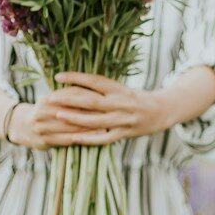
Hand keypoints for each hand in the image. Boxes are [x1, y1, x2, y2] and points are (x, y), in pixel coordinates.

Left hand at [26, 72, 168, 146]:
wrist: (163, 111)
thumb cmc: (137, 98)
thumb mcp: (122, 89)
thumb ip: (102, 89)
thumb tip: (76, 84)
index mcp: (119, 89)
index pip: (95, 81)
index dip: (76, 78)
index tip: (58, 76)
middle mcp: (121, 103)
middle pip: (91, 101)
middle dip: (69, 99)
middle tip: (50, 97)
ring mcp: (123, 119)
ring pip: (95, 120)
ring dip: (75, 118)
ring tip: (57, 115)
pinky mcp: (125, 134)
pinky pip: (104, 138)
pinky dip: (88, 138)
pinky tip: (73, 138)